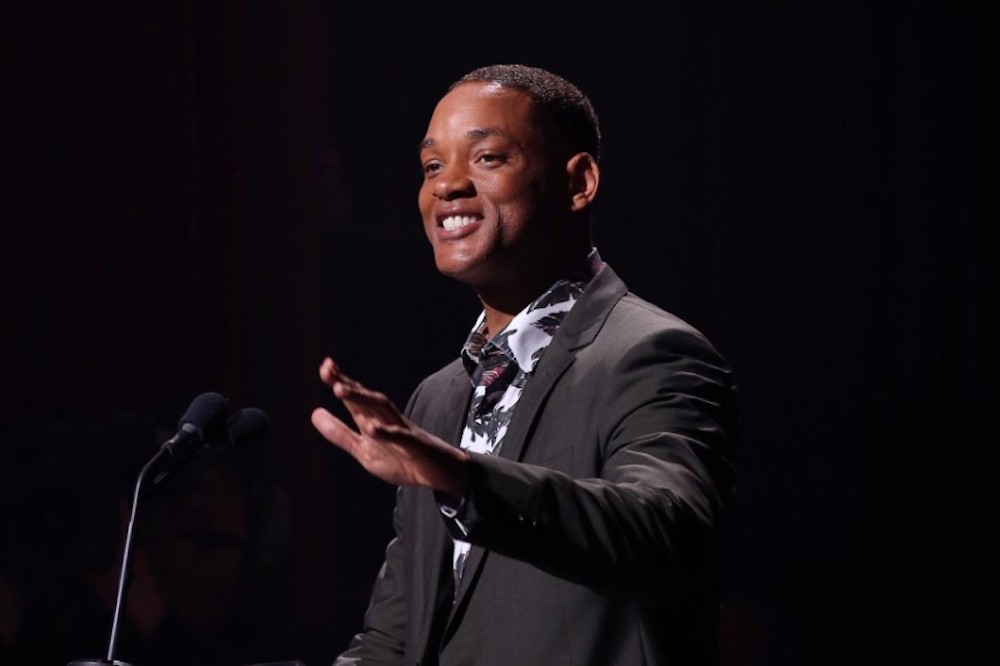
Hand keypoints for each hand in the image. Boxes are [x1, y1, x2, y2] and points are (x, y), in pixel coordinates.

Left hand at [311, 357, 469, 498]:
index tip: (325, 366)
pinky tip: (371, 428)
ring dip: (362, 398)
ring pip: (382, 410)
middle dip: (348, 384)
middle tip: (327, 369)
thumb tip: (314, 413)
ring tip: (339, 390)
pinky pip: (401, 437)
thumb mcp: (364, 451)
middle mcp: (388, 420)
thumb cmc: (403, 459)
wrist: (441, 473)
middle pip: (367, 398)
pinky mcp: (417, 446)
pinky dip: (386, 432)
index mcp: (374, 421)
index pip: (356, 399)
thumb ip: (340, 434)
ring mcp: (403, 431)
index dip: (340, 382)